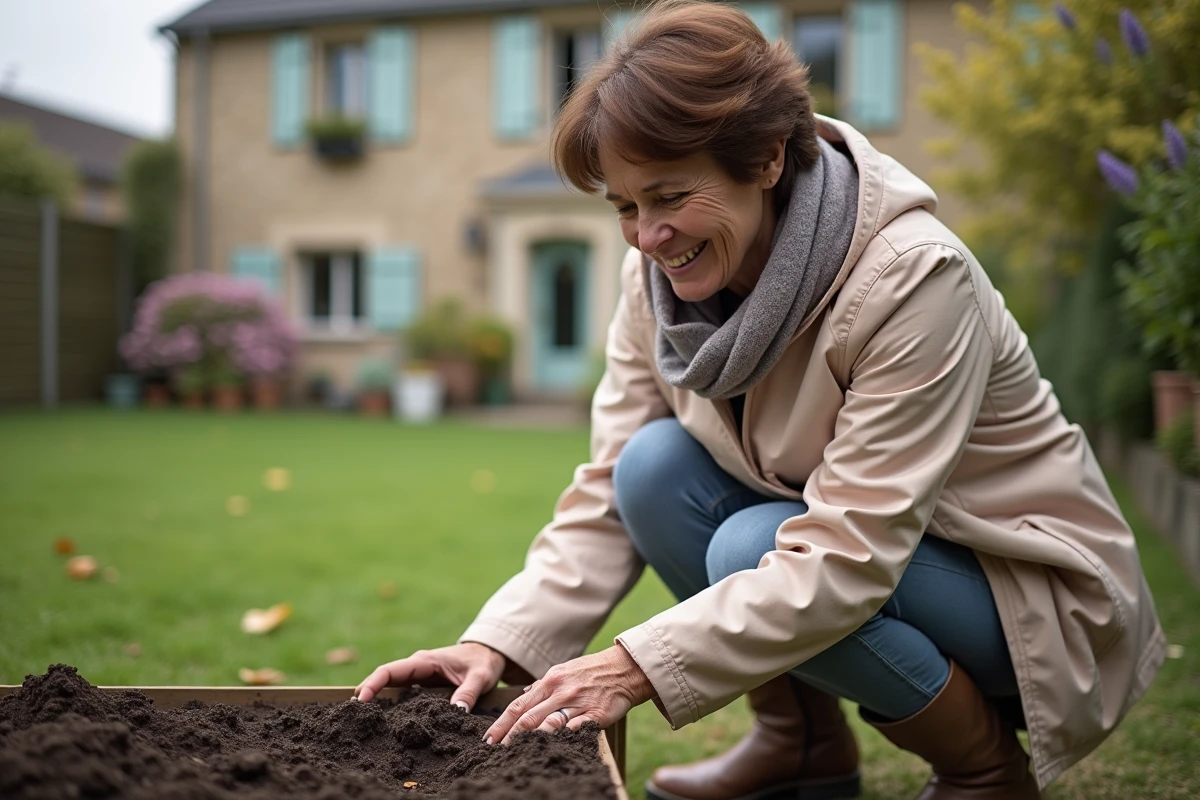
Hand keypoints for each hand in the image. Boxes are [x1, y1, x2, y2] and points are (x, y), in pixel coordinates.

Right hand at [354, 642, 505, 710]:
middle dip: (366, 694)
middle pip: (383, 679)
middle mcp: (416, 667)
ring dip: (375, 701)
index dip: (373, 684)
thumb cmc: (483, 662)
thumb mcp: (480, 677)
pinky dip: (389, 705)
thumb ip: (469, 693)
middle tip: (349, 716)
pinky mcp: (422, 686)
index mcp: (425, 661)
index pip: (390, 670)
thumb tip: (457, 712)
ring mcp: (418, 677)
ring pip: (390, 687)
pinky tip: (383, 723)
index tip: (360, 699)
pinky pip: (401, 694)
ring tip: (359, 722)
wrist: (489, 654)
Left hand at [483, 645, 654, 744]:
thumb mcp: (563, 671)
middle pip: (528, 717)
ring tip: (515, 752)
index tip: (489, 738)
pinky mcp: (595, 714)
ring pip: (548, 723)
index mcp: (550, 681)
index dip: (501, 723)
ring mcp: (577, 703)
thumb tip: (524, 695)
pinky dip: (561, 737)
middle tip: (494, 750)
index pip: (519, 706)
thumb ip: (543, 685)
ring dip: (529, 739)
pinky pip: (575, 727)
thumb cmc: (591, 671)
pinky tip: (549, 747)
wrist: (623, 669)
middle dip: (508, 735)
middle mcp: (560, 691)